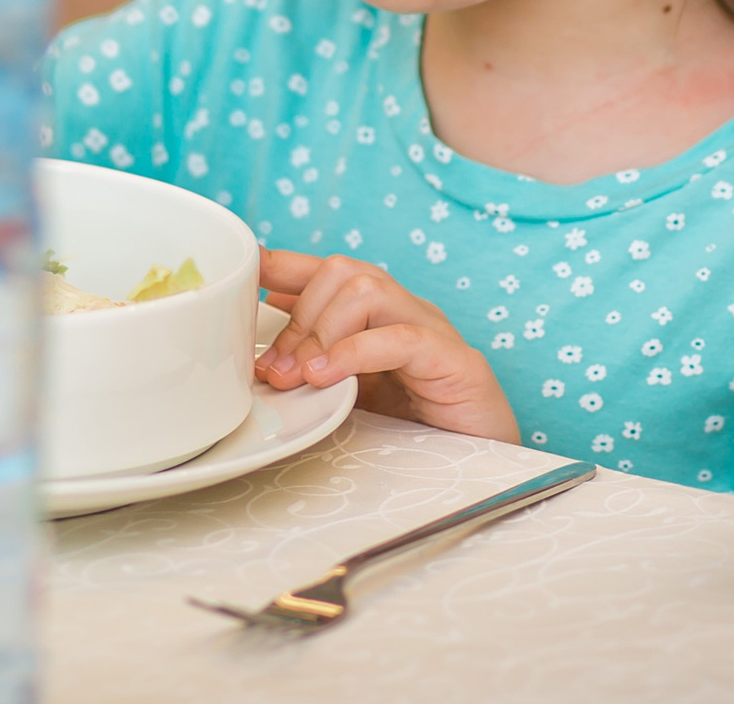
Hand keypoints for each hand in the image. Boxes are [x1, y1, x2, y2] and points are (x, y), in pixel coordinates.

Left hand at [254, 250, 517, 442]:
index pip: (328, 271)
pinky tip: (327, 377)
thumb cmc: (417, 433)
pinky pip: (400, 337)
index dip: (285, 265)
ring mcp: (433, 331)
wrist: (486, 467)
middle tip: (276, 370)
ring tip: (302, 378)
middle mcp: (406, 311)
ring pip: (368, 290)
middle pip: (342, 272)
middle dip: (299, 316)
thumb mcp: (352, 395)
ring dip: (322, 333)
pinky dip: (355, 352)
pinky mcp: (457, 361)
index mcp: (380, 316)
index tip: (247, 271)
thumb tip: (263, 353)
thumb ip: (316, 368)